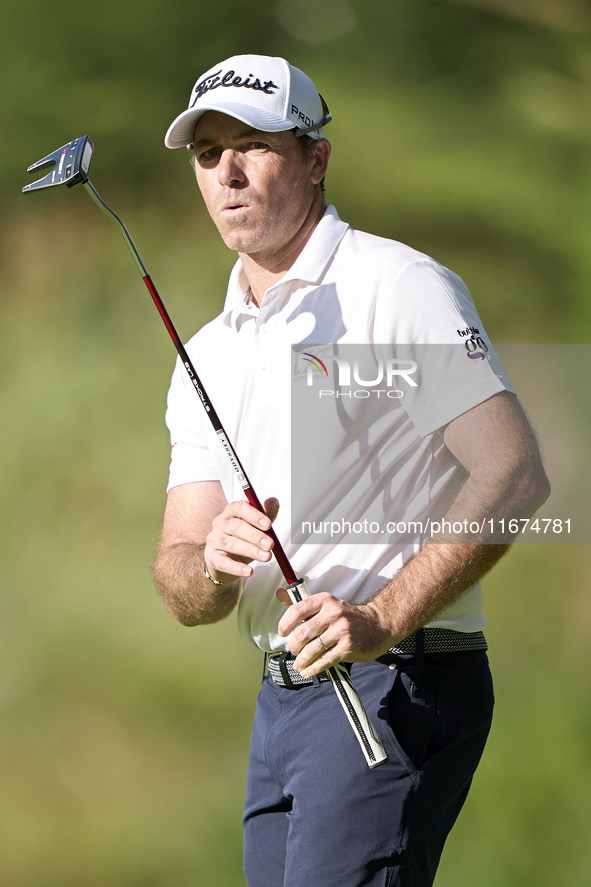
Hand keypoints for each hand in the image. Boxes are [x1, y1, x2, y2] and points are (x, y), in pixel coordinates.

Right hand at [204, 497, 278, 584]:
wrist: (224, 561)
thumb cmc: (242, 540)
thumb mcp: (256, 527)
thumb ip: (266, 515)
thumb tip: (274, 501)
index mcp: (231, 511)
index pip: (240, 508)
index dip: (255, 516)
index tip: (268, 525)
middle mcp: (220, 523)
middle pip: (237, 527)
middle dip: (255, 536)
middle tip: (270, 544)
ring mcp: (213, 540)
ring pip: (232, 544)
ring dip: (251, 551)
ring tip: (266, 557)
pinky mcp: (211, 557)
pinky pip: (224, 562)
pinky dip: (237, 567)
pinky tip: (249, 571)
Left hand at [276, 590, 393, 677]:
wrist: (377, 624)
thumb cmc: (348, 615)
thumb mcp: (327, 604)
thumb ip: (303, 603)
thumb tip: (279, 593)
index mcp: (325, 600)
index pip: (298, 610)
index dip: (285, 623)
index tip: (282, 632)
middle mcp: (333, 614)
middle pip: (303, 633)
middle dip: (294, 646)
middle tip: (293, 651)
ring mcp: (342, 631)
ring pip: (312, 649)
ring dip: (302, 660)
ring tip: (299, 663)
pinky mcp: (347, 648)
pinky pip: (325, 661)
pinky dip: (313, 668)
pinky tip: (308, 670)